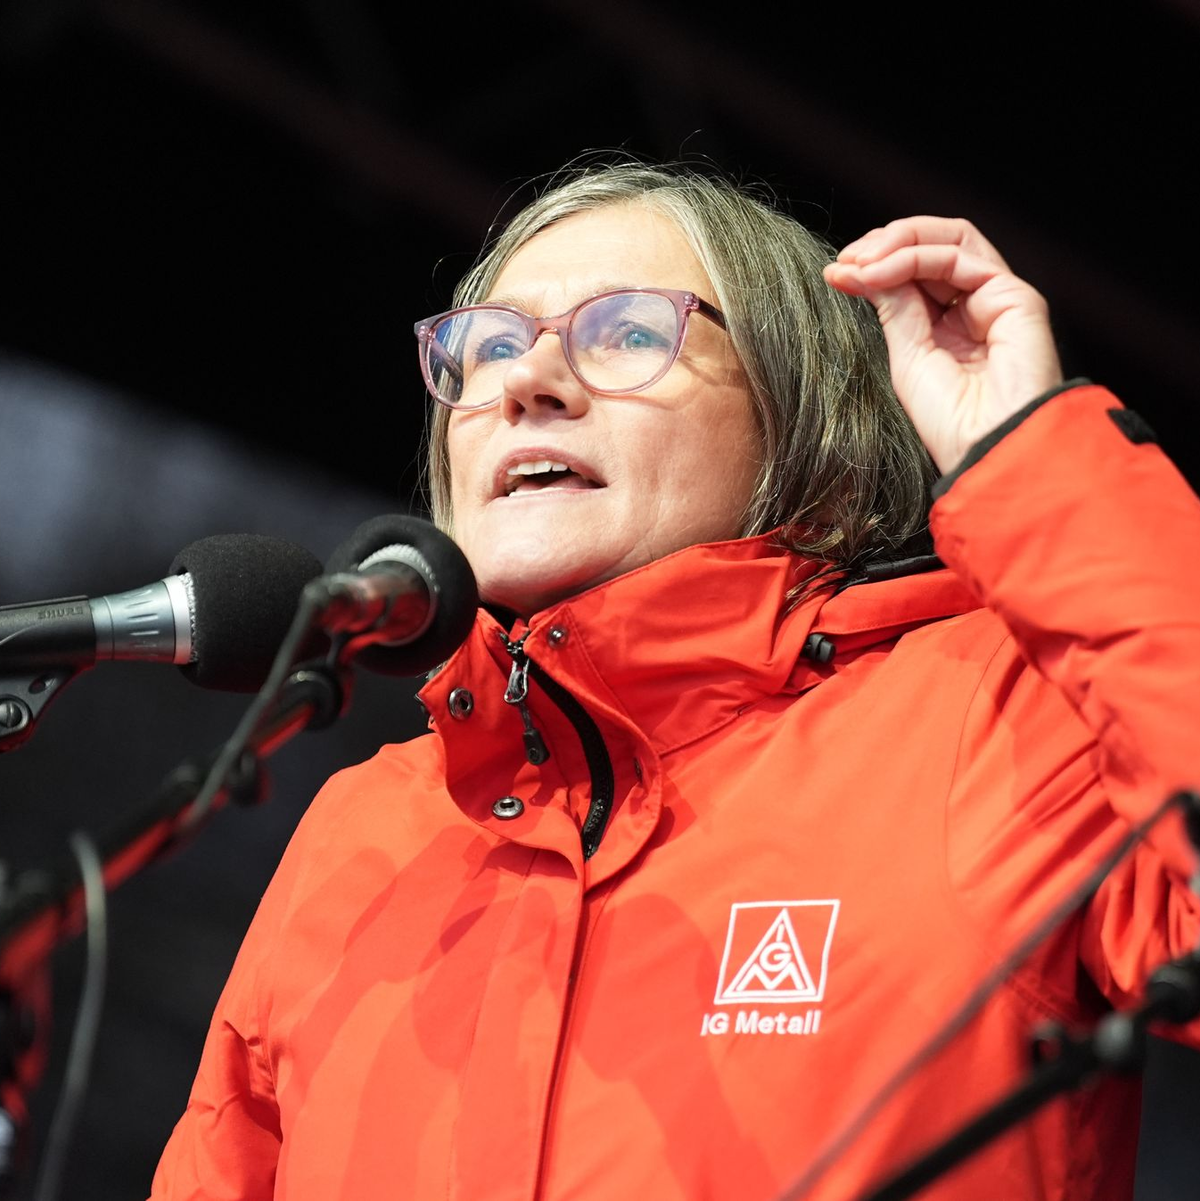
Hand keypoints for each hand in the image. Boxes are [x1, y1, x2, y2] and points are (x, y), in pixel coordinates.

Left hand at [823, 217, 1062, 474]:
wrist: (985, 451)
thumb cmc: (951, 422)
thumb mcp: (907, 356)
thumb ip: (892, 307)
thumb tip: (855, 269)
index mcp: (954, 323)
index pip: (917, 270)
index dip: (877, 262)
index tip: (836, 273)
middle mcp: (978, 304)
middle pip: (935, 244)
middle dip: (885, 243)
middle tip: (847, 259)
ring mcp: (998, 297)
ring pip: (950, 239)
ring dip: (896, 243)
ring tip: (858, 263)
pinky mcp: (1015, 297)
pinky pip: (958, 257)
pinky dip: (912, 257)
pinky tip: (877, 273)